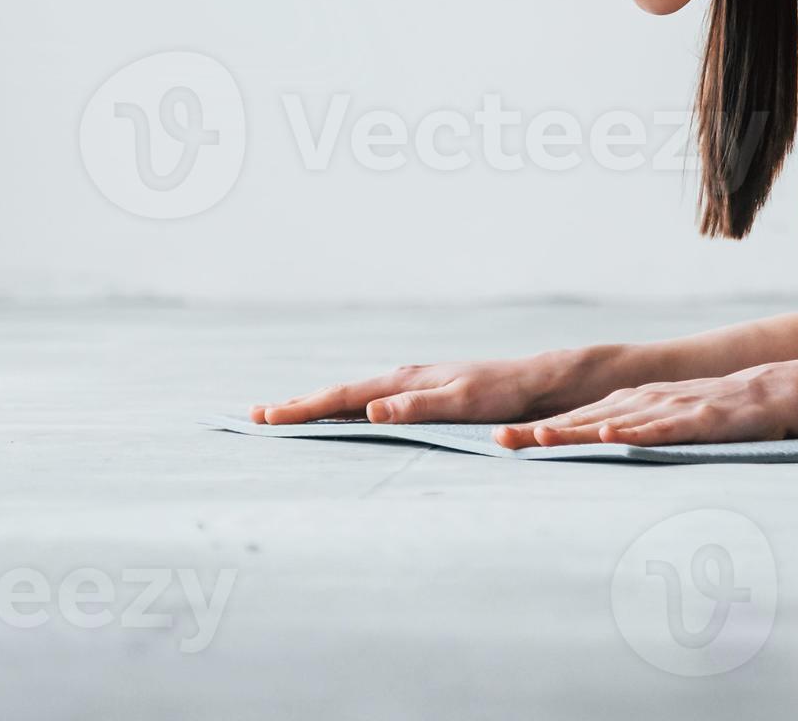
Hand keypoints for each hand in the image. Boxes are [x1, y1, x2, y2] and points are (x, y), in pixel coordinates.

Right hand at [248, 348, 603, 427]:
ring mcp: (413, 384)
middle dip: (300, 405)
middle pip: (341, 392)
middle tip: (256, 416)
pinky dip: (347, 407)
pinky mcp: (425, 393)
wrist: (541, 380)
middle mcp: (404, 379)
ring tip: (288, 415)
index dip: (304, 409)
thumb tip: (369, 409)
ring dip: (320, 405)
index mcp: (405, 381)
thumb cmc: (505, 393)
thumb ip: (418, 406)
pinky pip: (373, 401)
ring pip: (355, 395)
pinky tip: (343, 416)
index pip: (343, 396)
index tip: (266, 418)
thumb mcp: (463, 402)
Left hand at [495, 362, 797, 450]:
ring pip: (613, 423)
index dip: (536, 431)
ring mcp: (666, 409)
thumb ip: (630, 431)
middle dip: (539, 432)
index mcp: (629, 404)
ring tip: (538, 439)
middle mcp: (640, 403)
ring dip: (575, 431)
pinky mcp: (695, 419)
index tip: (497, 442)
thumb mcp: (663, 420)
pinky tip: (611, 437)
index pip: (574, 420)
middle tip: (498, 442)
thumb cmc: (712, 412)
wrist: (768, 392)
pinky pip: (660, 429)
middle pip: (583, 421)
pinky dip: (633, 433)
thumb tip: (594, 448)